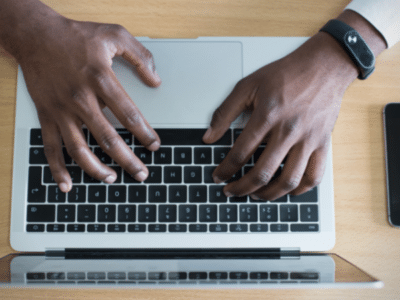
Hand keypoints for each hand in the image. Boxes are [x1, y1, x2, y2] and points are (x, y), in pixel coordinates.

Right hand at [18, 16, 160, 192]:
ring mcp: (62, 110)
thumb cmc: (76, 36)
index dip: (145, 133)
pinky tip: (67, 184)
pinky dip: (57, 168)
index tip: (154, 145)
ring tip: (112, 179)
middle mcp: (81, 98)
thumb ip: (140, 56)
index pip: (129, 115)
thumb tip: (156, 80)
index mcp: (101, 79)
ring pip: (79, 149)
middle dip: (128, 160)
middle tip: (142, 174)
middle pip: (108, 138)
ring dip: (96, 169)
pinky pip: (51, 147)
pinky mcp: (46, 115)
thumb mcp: (114, 34)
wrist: (36, 35)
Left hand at [203, 32, 357, 200]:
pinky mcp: (323, 144)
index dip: (225, 169)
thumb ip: (225, 112)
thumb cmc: (286, 74)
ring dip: (268, 194)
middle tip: (231, 191)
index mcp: (267, 116)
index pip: (240, 153)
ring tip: (255, 195)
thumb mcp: (248, 85)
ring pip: (288, 180)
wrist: (324, 66)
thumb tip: (209, 136)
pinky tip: (287, 190)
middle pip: (262, 172)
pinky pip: (314, 176)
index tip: (218, 176)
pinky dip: (299, 190)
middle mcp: (288, 131)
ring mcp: (308, 140)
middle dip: (241, 188)